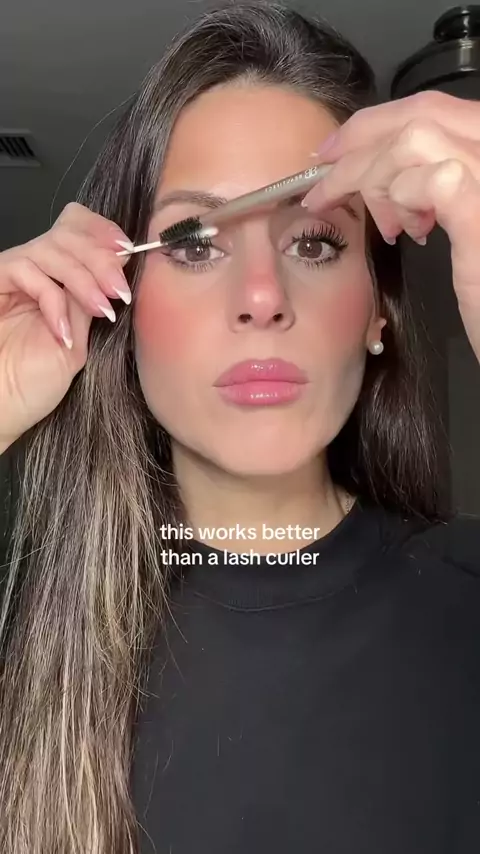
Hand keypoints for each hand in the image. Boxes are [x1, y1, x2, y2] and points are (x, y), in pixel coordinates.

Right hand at [0, 202, 132, 451]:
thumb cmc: (32, 384)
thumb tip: (119, 267)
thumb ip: (91, 302)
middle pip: (68, 233)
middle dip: (101, 259)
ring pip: (51, 247)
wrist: (2, 408)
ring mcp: (13, 276)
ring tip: (101, 311)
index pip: (78, 230)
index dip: (103, 232)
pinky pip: (27, 271)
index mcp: (58, 281)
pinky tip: (63, 332)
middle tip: (120, 290)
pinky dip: (53, 300)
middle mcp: (35, 272)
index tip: (129, 251)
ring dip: (84, 278)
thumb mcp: (78, 342)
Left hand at [303, 91, 479, 361]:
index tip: (337, 150)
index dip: (379, 123)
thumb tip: (396, 180)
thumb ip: (443, 191)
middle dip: (361, 141)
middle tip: (323, 176)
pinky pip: (428, 179)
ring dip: (373, 176)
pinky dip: (400, 198)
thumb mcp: (472, 226)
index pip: (436, 107)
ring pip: (416, 140)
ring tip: (374, 221)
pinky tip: (400, 229)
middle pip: (423, 113)